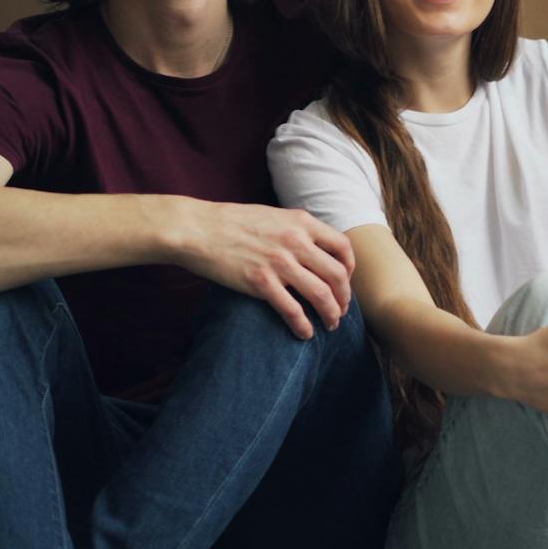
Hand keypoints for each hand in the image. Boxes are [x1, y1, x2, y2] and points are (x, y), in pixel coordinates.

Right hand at [177, 200, 354, 338]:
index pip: (342, 247)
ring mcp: (279, 263)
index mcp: (301, 223)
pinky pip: (292, 310)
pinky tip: (304, 333)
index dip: (350, 268)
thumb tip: (314, 246)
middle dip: (344, 298)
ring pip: (322, 295)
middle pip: (337, 275)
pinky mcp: (260, 283)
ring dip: (331, 314)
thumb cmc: (231, 222)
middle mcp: (296, 242)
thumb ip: (296, 229)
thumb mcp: (273, 215)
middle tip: (342, 310)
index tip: (345, 281)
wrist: (197, 229)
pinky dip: (303, 325)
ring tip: (331, 325)